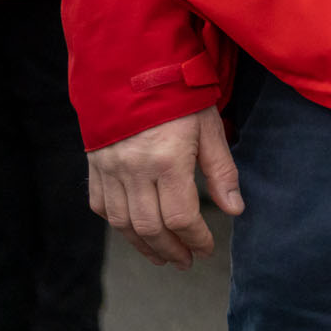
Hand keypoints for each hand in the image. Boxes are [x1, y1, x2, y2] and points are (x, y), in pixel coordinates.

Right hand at [88, 106, 240, 267]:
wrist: (132, 68)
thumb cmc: (179, 96)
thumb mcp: (210, 127)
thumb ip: (221, 170)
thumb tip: (235, 209)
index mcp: (168, 160)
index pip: (181, 217)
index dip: (195, 239)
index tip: (206, 249)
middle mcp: (135, 170)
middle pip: (150, 227)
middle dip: (170, 250)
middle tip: (185, 262)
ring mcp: (110, 170)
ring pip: (123, 223)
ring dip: (143, 246)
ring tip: (162, 256)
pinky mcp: (95, 166)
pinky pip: (101, 206)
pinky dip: (118, 224)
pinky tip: (133, 232)